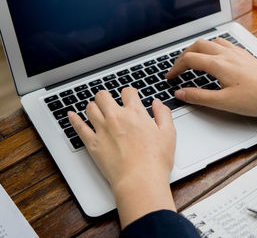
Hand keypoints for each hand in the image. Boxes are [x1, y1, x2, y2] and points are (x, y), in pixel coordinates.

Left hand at [68, 87, 176, 227]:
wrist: (140, 180)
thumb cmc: (155, 160)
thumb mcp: (169, 133)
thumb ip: (164, 114)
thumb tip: (158, 103)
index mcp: (136, 113)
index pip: (128, 92)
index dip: (129, 93)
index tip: (130, 97)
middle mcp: (117, 117)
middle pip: (103, 96)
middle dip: (106, 97)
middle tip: (109, 102)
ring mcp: (102, 129)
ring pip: (90, 108)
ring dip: (93, 106)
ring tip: (97, 110)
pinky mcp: (93, 144)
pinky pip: (79, 127)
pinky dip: (74, 119)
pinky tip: (72, 115)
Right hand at [166, 38, 256, 116]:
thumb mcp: (223, 103)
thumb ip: (199, 97)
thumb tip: (181, 93)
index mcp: (219, 65)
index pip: (189, 60)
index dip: (176, 68)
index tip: (170, 77)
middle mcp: (227, 54)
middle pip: (197, 45)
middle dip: (183, 55)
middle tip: (177, 67)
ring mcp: (237, 53)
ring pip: (211, 41)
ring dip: (197, 48)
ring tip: (192, 59)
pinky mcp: (245, 55)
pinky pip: (224, 44)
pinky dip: (212, 47)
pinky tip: (215, 57)